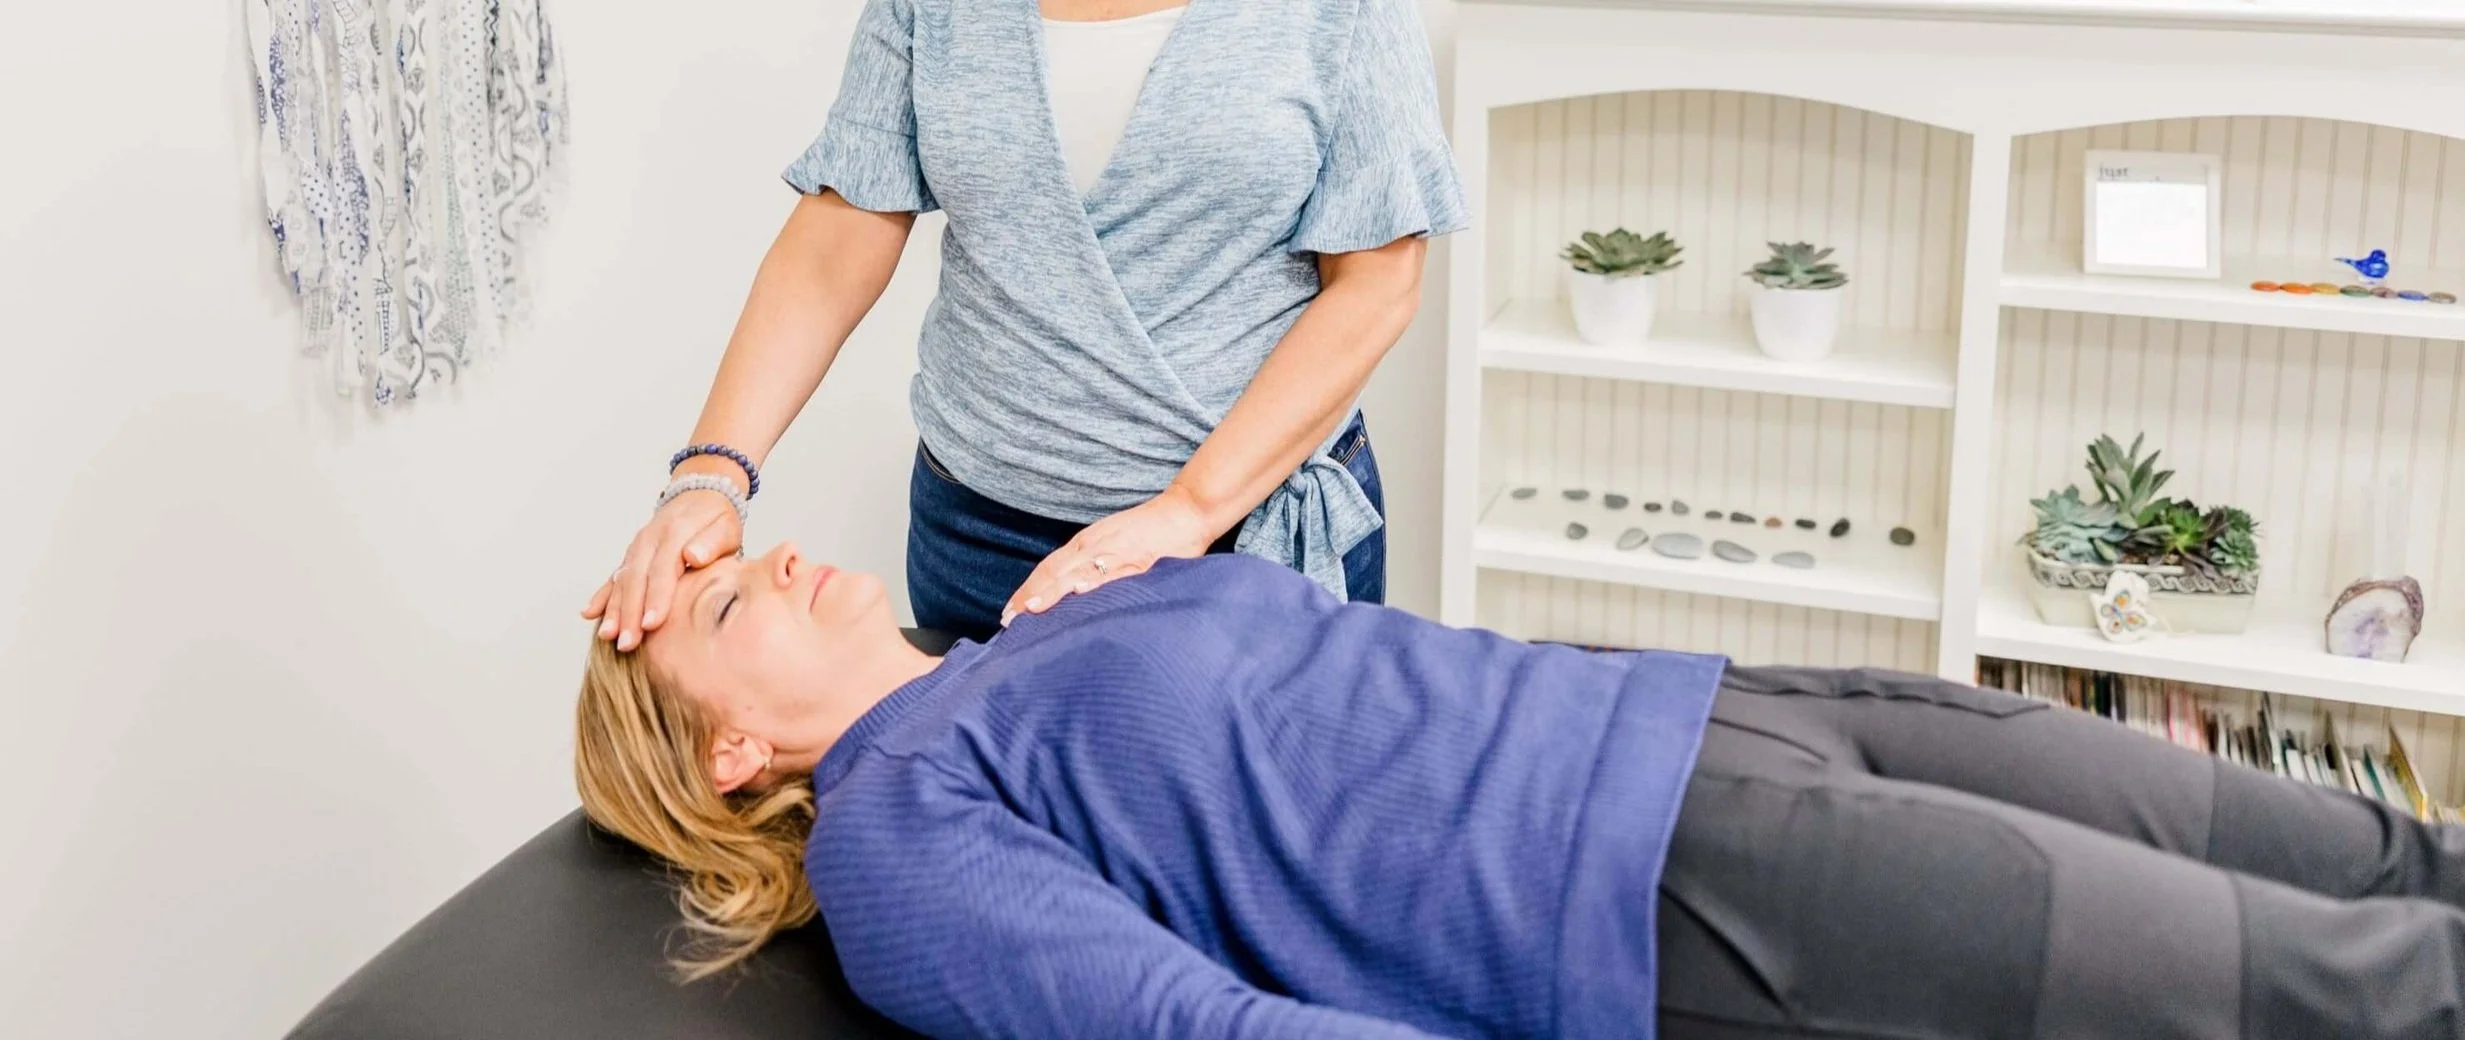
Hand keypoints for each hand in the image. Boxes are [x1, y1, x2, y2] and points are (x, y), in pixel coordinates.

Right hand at [581, 483, 745, 650]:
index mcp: (674, 534)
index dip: (656, 599)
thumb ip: (711, 543)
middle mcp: (649, 541)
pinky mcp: (630, 556)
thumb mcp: (724, 526)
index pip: (663, 571)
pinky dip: (601, 596)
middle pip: (636, 580)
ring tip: (608, 636)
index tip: (652, 624)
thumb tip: (694, 556)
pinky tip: (588, 613)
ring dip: (613, 610)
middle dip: (629, 614)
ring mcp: (636, 549)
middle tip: (627, 643)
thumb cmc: (716, 519)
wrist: (699, 495)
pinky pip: (612, 577)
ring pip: (621, 581)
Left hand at [1003, 487, 1217, 626]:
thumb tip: (1070, 591)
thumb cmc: (1151, 532)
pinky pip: (1116, 571)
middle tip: (1010, 620)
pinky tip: (1081, 590)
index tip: (1009, 613)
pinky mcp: (1141, 559)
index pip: (1049, 568)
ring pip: (1079, 571)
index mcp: (1087, 544)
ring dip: (1054, 590)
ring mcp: (1118, 552)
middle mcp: (1096, 546)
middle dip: (1031, 595)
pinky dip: (1097, 581)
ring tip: (1033, 609)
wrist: (1187, 511)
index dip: (1028, 589)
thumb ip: (1091, 565)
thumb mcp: (1112, 544)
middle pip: (1055, 571)